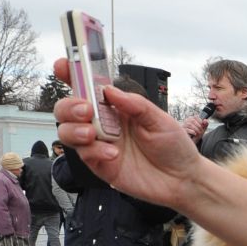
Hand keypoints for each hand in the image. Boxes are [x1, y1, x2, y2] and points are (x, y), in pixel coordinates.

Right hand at [53, 59, 198, 210]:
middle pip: (67, 110)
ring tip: (92, 133)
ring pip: (68, 132)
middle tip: (85, 110)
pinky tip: (112, 154)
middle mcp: (104, 124)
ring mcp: (100, 145)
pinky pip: (85, 155)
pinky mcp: (101, 165)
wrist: (184, 179)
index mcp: (116, 107)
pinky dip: (94, 151)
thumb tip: (109, 90)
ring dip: (74, 130)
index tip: (63, 66)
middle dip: (69, 106)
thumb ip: (134, 104)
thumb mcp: (160, 120)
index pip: (88, 88)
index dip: (71, 75)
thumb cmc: (174, 147)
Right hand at [182, 114, 206, 140]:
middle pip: (192, 120)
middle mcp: (186, 121)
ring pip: (189, 124)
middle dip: (199, 126)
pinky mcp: (182, 131)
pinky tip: (194, 134)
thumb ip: (205, 124)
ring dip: (196, 129)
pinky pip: (187, 129)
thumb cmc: (196, 135)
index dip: (200, 121)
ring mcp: (183, 126)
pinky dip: (192, 132)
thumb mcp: (202, 129)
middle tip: (201, 131)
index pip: (195, 116)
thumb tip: (205, 120)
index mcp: (191, 119)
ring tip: (198, 133)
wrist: (192, 142)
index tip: (202, 126)